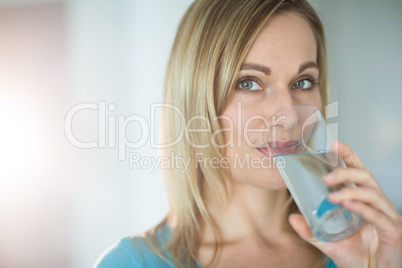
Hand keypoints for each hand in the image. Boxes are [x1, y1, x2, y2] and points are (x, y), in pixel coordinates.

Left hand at [289, 141, 401, 267]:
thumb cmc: (356, 256)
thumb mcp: (328, 241)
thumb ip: (311, 230)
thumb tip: (293, 217)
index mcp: (363, 201)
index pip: (357, 172)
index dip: (348, 156)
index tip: (334, 144)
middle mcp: (376, 204)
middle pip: (366, 177)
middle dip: (346, 172)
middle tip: (326, 176)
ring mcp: (386, 217)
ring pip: (372, 194)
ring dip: (350, 191)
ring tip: (332, 195)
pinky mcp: (393, 232)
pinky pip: (379, 216)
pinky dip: (363, 209)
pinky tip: (348, 206)